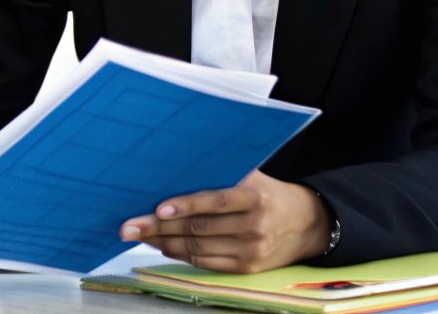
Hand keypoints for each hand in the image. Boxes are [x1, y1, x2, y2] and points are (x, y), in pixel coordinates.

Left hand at [119, 171, 331, 273]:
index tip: (157, 208)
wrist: (308, 223)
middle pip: (198, 229)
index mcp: (255, 197)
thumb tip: (176, 168)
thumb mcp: (253, 175)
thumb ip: (222, 174)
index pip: (214, 202)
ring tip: (141, 235)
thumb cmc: (270, 192)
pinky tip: (164, 245)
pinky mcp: (246, 268)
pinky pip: (204, 263)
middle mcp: (254, 226)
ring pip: (196, 249)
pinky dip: (180, 254)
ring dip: (163, 243)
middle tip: (129, 226)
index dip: (184, 206)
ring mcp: (250, 251)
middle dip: (158, 228)